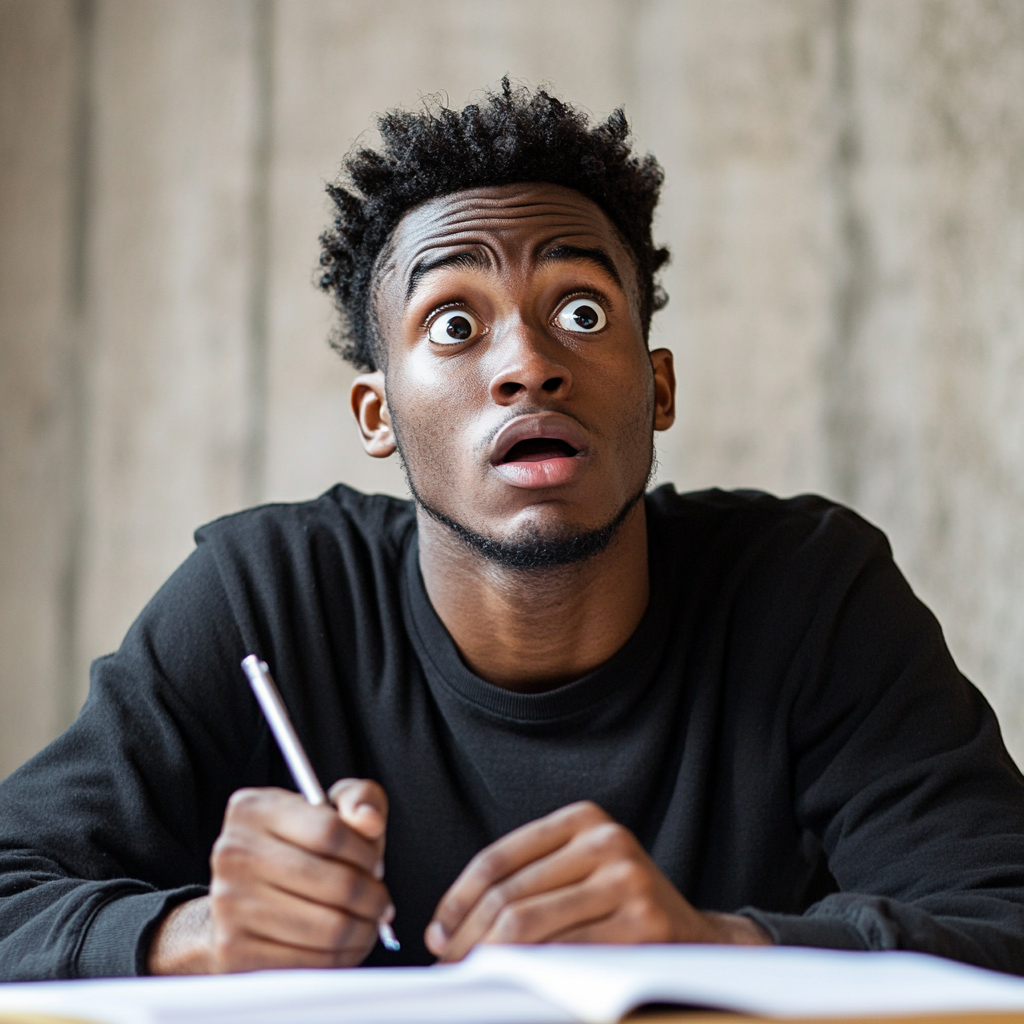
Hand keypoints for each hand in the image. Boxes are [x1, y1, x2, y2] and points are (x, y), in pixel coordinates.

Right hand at [148, 779, 393, 972]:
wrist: (241, 897)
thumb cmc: (296, 847)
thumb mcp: (329, 807)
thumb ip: (359, 798)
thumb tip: (369, 821)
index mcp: (254, 809)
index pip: (330, 831)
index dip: (366, 852)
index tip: (376, 864)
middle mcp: (234, 854)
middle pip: (335, 883)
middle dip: (372, 896)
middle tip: (380, 902)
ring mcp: (229, 904)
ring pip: (329, 928)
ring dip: (363, 930)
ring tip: (367, 923)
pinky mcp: (234, 951)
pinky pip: (309, 963)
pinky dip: (340, 958)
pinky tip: (344, 945)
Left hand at [425, 801, 767, 960]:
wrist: (699, 940)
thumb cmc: (621, 909)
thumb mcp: (579, 874)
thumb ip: (528, 884)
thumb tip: (450, 924)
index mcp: (584, 818)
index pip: (499, 858)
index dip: (458, 899)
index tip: (437, 932)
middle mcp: (607, 840)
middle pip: (509, 895)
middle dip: (467, 936)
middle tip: (445, 963)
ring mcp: (627, 879)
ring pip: (529, 926)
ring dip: (487, 959)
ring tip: (469, 976)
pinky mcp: (642, 923)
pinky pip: (564, 954)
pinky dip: (528, 973)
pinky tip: (512, 982)